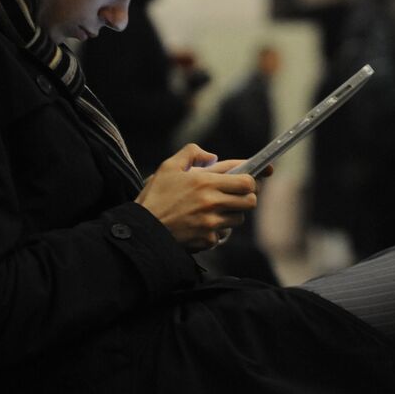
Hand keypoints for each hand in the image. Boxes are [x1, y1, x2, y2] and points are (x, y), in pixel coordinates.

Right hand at [134, 144, 257, 251]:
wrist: (141, 230)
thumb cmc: (155, 197)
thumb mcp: (168, 167)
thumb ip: (191, 152)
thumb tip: (211, 156)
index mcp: (205, 182)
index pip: (246, 181)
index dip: (252, 180)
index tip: (252, 179)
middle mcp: (211, 203)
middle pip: (250, 201)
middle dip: (246, 197)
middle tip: (236, 195)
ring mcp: (211, 224)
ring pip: (239, 218)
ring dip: (232, 213)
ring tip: (216, 209)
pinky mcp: (207, 240)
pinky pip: (224, 234)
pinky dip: (218, 230)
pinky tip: (204, 224)